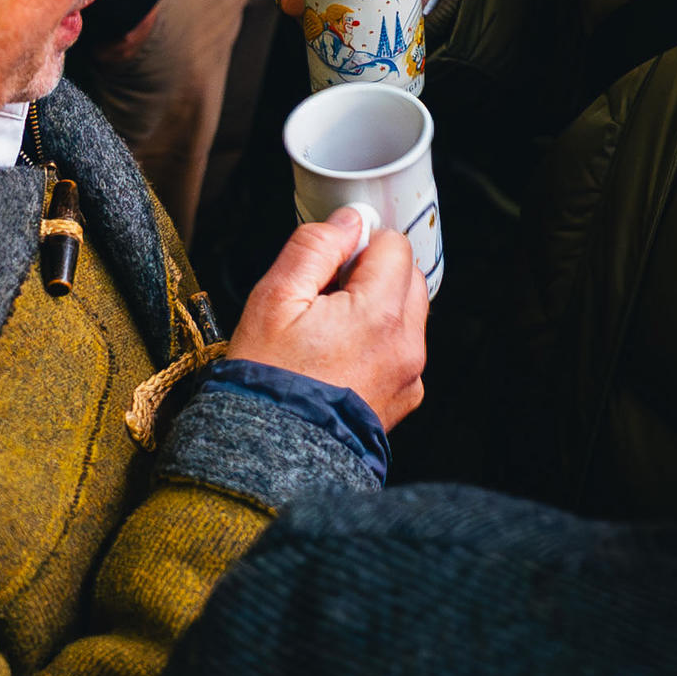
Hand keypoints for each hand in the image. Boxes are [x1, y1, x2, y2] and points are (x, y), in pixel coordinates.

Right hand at [226, 210, 428, 427]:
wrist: (269, 454)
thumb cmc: (267, 379)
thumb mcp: (275, 299)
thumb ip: (316, 248)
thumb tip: (348, 221)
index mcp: (380, 314)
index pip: (395, 245)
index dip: (359, 245)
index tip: (330, 265)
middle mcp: (406, 344)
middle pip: (409, 277)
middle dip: (374, 274)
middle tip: (325, 297)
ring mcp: (410, 375)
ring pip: (408, 314)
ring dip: (378, 309)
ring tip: (329, 332)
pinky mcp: (404, 399)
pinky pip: (402, 351)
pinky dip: (380, 344)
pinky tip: (340, 359)